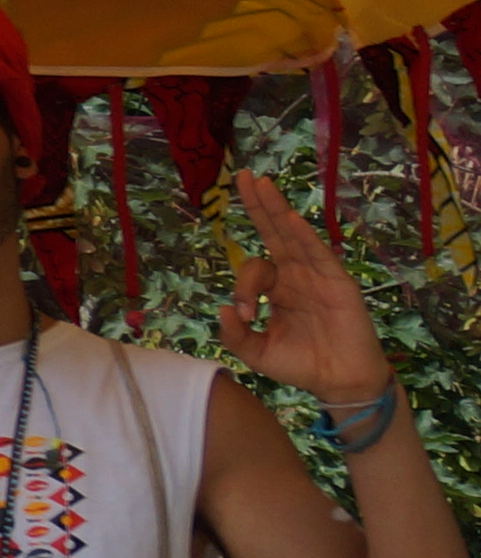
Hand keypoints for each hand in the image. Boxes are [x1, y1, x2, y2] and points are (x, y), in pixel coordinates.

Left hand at [225, 177, 398, 410]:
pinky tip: (289, 218)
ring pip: (293, 235)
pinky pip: (318, 254)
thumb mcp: (255, 352)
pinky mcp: (337, 282)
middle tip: (242, 176)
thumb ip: (233, 335)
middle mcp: (295, 275)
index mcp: (275, 288)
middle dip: (258, 205)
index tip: (244, 315)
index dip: (242, 288)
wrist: (337, 381)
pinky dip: (303, 236)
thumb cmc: (299, 365)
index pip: (251, 269)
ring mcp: (316, 275)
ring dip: (276, 209)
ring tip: (259, 183)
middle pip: (272, 233)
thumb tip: (221, 309)